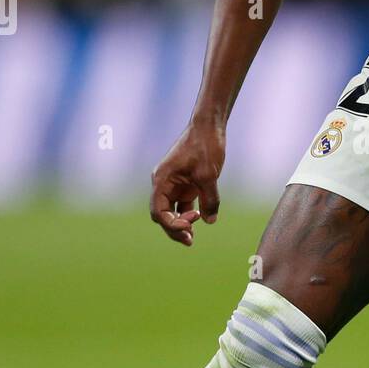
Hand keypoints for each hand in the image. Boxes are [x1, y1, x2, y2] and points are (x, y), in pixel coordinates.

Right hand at [149, 120, 225, 245]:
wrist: (209, 127)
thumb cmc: (205, 146)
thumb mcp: (208, 175)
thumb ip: (210, 199)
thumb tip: (210, 221)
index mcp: (162, 180)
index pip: (158, 210)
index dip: (171, 223)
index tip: (189, 226)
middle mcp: (164, 184)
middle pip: (163, 214)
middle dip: (174, 228)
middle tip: (190, 240)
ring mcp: (174, 184)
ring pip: (173, 211)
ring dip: (181, 224)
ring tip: (191, 238)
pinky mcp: (186, 184)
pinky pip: (184, 204)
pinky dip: (189, 214)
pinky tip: (201, 220)